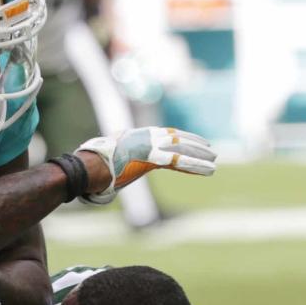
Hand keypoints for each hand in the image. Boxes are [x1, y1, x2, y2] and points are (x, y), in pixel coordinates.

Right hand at [76, 127, 216, 204]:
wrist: (91, 164)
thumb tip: (115, 163)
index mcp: (141, 135)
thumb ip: (120, 155)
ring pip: (183, 150)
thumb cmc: (96, 162)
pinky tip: (208, 170)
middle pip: (179, 140)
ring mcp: (152, 146)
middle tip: (211, 152)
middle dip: (196, 146)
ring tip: (214, 163)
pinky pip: (180, 162)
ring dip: (200, 157)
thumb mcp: (111, 154)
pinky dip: (195, 166)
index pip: (169, 135)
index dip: (184, 139)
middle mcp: (149, 136)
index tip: (196, 143)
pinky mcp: (153, 158)